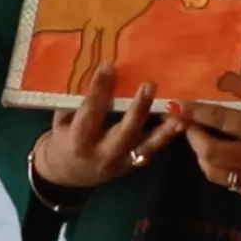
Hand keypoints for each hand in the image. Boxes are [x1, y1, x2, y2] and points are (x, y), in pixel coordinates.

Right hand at [34, 63, 181, 191]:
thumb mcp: (60, 122)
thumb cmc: (63, 140)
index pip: (90, 112)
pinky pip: (150, 151)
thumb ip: (74, 104)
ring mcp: (119, 162)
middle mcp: (101, 153)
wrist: (68, 175)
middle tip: (150, 84)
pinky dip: (165, 137)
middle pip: (123, 131)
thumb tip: (90, 73)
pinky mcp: (131, 166)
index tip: (108, 66)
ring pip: (144, 146)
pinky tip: (180, 123)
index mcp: (78, 140)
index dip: (99, 89)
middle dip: (138, 108)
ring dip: (163, 130)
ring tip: (179, 112)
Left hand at [170, 101, 240, 205]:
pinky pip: (233, 185)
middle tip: (187, 125)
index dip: (198, 112)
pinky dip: (222, 171)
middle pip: (210, 152)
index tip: (179, 105)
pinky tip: (224, 159)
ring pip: (215, 173)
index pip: (224, 120)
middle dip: (193, 137)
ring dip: (202, 157)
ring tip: (201, 142)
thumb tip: (234, 96)